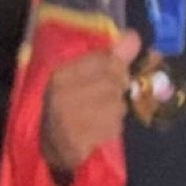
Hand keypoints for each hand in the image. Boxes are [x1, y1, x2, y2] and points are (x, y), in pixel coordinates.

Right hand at [40, 32, 140, 181]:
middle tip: (104, 102)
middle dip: (116, 92)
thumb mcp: (83, 77)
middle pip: (114, 81)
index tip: (110, 78)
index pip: (106, 59)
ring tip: (99, 117)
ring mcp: (69, 117)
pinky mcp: (77, 139)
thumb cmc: (71, 107)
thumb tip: (134, 36)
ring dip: (115, 113)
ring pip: (117, 105)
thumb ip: (111, 57)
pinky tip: (99, 131)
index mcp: (61, 73)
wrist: (52, 148)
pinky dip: (112, 129)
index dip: (116, 69)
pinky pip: (113, 126)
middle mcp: (62, 92)